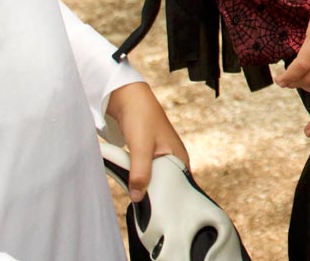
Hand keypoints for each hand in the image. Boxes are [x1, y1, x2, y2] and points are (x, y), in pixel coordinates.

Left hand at [105, 81, 188, 202]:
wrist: (128, 98)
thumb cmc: (141, 118)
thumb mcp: (141, 147)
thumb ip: (140, 172)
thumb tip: (137, 198)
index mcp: (180, 157)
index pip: (181, 186)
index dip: (170, 198)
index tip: (157, 212)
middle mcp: (173, 158)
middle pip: (166, 184)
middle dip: (154, 194)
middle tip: (142, 207)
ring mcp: (160, 156)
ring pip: (153, 179)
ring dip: (144, 185)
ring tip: (136, 196)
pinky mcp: (148, 155)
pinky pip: (145, 172)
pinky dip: (138, 178)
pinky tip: (130, 184)